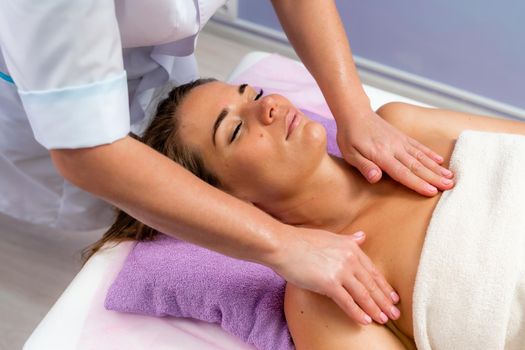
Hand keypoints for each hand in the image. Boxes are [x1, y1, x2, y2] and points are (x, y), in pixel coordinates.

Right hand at [273, 226, 400, 324]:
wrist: (282, 245)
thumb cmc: (301, 241)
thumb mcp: (329, 237)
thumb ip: (348, 239)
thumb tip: (362, 236)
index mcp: (351, 248)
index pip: (373, 271)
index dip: (384, 286)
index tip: (393, 297)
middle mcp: (349, 259)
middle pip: (372, 284)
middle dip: (385, 301)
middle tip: (395, 313)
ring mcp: (340, 271)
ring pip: (363, 295)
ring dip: (375, 309)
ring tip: (384, 320)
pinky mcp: (328, 283)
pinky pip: (347, 302)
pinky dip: (357, 313)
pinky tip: (365, 321)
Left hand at [336, 110, 453, 195]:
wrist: (355, 113)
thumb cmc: (349, 136)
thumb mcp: (350, 154)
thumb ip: (364, 166)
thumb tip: (376, 178)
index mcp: (381, 154)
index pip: (402, 172)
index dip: (417, 183)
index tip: (431, 192)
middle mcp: (394, 147)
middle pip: (416, 166)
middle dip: (434, 177)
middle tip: (450, 187)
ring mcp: (400, 141)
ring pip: (421, 156)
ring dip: (436, 168)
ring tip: (450, 177)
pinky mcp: (402, 137)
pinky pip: (418, 146)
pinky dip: (430, 154)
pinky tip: (440, 161)